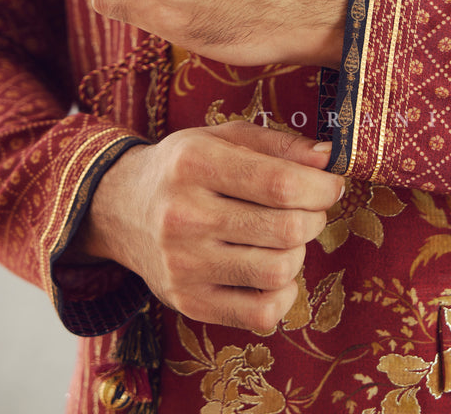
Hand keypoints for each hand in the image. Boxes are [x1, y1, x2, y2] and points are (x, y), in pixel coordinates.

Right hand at [75, 122, 341, 332]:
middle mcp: (184, 216)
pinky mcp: (188, 303)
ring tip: (285, 237)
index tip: (331, 184)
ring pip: (278, 272)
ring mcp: (183, 265)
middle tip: (308, 208)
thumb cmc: (183, 168)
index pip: (280, 184)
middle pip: (285, 230)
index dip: (321, 187)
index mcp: (195, 164)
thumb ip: (278, 144)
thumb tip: (328, 158)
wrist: (119, 208)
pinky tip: (272, 272)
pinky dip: (283, 295)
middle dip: (314, 217)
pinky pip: (261, 315)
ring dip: (298, 253)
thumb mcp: (222, 137)